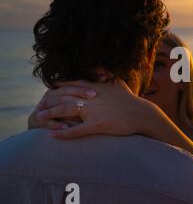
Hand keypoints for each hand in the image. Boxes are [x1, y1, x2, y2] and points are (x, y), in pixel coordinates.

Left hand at [33, 79, 155, 138]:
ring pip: (66, 110)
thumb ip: (106, 75)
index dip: (57, 88)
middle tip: (38, 106)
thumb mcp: (118, 83)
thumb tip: (100, 67)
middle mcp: (92, 97)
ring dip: (50, 114)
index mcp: (95, 87)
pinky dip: (63, 133)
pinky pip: (76, 130)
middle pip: (64, 96)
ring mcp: (94, 111)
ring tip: (39, 118)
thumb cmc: (130, 100)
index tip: (48, 92)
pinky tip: (52, 136)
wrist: (142, 114)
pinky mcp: (97, 125)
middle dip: (49, 101)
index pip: (71, 84)